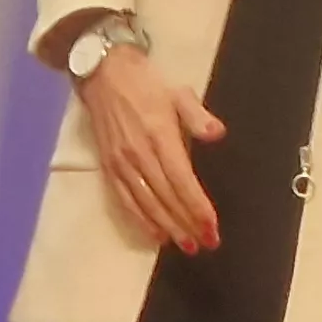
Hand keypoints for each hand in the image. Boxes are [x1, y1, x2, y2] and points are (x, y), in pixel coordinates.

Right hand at [77, 45, 226, 253]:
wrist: (103, 75)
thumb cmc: (147, 84)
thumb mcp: (179, 93)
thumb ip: (198, 116)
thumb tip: (217, 135)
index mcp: (160, 137)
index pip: (182, 181)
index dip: (197, 207)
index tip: (212, 227)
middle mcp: (140, 155)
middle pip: (166, 198)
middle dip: (187, 224)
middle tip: (206, 244)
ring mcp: (121, 164)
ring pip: (146, 204)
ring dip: (167, 228)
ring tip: (185, 245)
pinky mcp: (107, 168)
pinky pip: (124, 200)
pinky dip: (140, 221)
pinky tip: (154, 234)